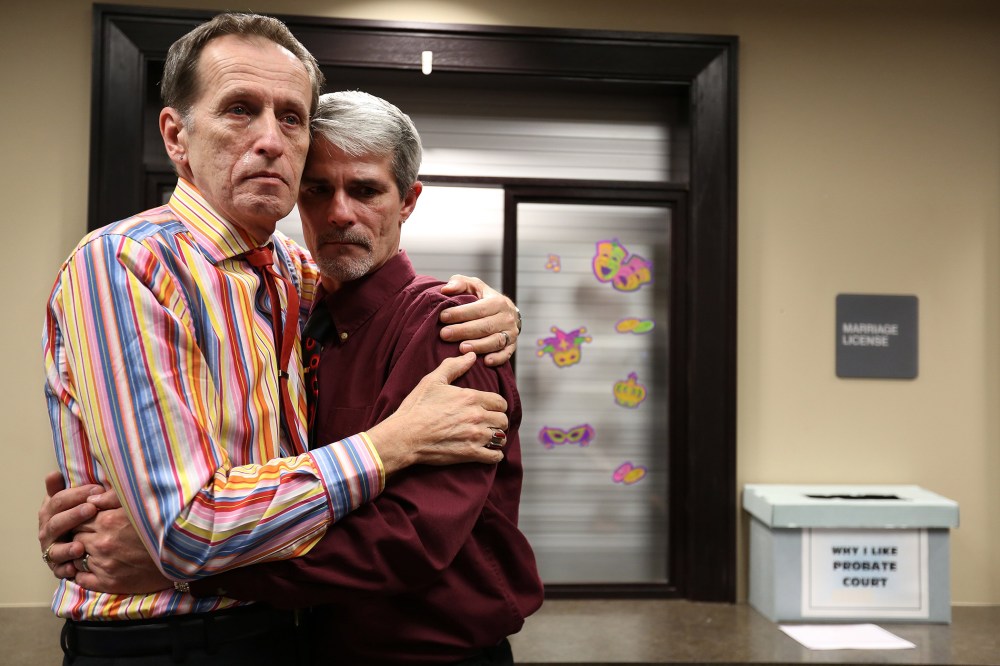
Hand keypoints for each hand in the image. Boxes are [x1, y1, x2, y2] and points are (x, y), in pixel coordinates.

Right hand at [39, 471, 99, 578]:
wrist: (71, 542)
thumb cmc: (74, 516)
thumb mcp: (69, 500)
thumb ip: (61, 488)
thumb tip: (53, 473)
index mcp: (49, 512)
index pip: (58, 501)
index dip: (76, 495)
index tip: (97, 490)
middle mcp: (47, 531)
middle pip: (56, 523)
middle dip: (73, 516)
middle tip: (91, 509)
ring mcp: (51, 550)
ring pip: (56, 550)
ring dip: (67, 548)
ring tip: (81, 546)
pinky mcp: (57, 567)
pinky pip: (60, 570)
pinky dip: (66, 570)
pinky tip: (74, 569)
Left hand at [71, 496, 171, 594]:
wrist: (182, 555)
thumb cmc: (162, 526)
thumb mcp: (141, 505)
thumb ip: (113, 497)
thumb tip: (90, 497)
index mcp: (108, 521)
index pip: (79, 519)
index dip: (83, 519)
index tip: (91, 521)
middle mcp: (102, 543)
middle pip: (76, 538)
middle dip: (81, 536)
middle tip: (92, 536)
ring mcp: (104, 565)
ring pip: (76, 558)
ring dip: (81, 555)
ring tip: (94, 552)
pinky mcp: (108, 583)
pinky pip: (82, 579)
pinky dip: (81, 574)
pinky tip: (92, 568)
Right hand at [368, 352, 507, 475]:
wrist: (404, 436)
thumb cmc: (416, 408)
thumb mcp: (432, 381)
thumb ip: (454, 366)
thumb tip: (471, 355)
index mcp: (471, 397)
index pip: (500, 402)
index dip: (497, 405)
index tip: (491, 409)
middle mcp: (477, 416)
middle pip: (503, 419)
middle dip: (498, 421)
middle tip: (489, 423)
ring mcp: (475, 436)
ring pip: (501, 437)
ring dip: (496, 437)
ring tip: (489, 437)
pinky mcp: (470, 454)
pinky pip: (495, 456)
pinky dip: (495, 455)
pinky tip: (489, 453)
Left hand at [439, 274, 519, 366]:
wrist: (505, 312)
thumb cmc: (484, 299)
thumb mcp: (474, 286)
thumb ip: (460, 283)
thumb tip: (446, 290)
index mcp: (497, 301)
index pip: (478, 308)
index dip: (460, 313)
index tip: (442, 317)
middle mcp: (506, 317)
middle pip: (485, 326)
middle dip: (463, 331)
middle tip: (444, 334)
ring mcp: (511, 333)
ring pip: (495, 341)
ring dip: (479, 346)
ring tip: (461, 348)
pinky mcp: (512, 346)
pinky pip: (506, 354)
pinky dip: (497, 358)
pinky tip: (485, 362)